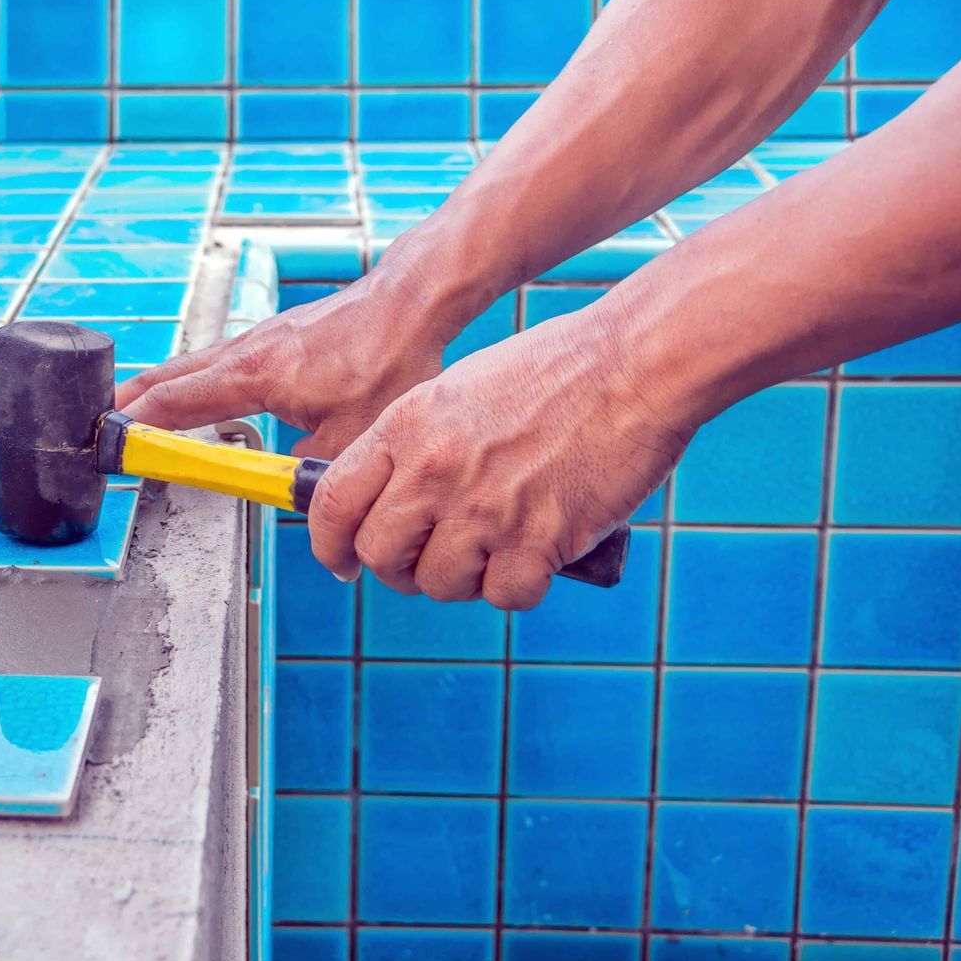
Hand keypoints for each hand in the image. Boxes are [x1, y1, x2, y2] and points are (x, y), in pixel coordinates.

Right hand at [115, 249, 465, 461]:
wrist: (409, 302)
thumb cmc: (387, 358)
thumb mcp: (353, 435)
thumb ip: (314, 472)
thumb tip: (297, 495)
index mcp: (252, 375)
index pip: (174, 403)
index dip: (137, 426)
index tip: (109, 443)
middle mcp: (244, 351)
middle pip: (167, 377)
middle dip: (129, 401)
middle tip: (98, 425)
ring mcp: (257, 339)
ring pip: (191, 365)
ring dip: (158, 388)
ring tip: (133, 410)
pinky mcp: (274, 336)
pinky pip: (214, 359)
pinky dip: (190, 378)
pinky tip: (198, 392)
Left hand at [308, 303, 691, 609]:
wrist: (632, 365)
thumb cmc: (554, 371)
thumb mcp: (455, 392)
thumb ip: (415, 446)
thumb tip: (390, 500)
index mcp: (405, 428)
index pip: (333, 504)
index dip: (329, 545)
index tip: (341, 562)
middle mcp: (433, 471)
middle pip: (380, 555)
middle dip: (398, 569)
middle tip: (428, 561)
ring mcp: (483, 509)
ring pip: (439, 584)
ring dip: (463, 579)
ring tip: (492, 548)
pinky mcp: (537, 540)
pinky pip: (504, 595)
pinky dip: (518, 587)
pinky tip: (535, 555)